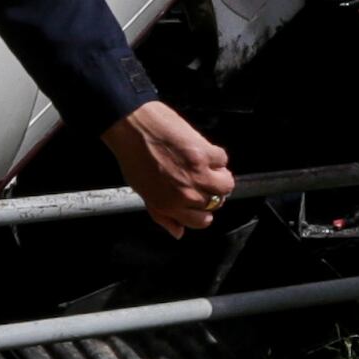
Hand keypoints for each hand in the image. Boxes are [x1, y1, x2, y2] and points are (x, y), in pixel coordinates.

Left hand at [102, 100, 234, 236]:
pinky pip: (223, 160)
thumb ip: (162, 215)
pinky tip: (203, 151)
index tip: (203, 205)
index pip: (201, 222)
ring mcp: (198, 174)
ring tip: (209, 167)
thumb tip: (177, 232)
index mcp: (170, 205)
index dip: (204, 213)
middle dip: (211, 193)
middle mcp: (186, 193)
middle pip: (216, 203)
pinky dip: (216, 155)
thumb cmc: (133, 156)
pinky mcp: (205, 154)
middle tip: (203, 180)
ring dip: (220, 176)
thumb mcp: (143, 193)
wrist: (132, 126)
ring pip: (226, 185)